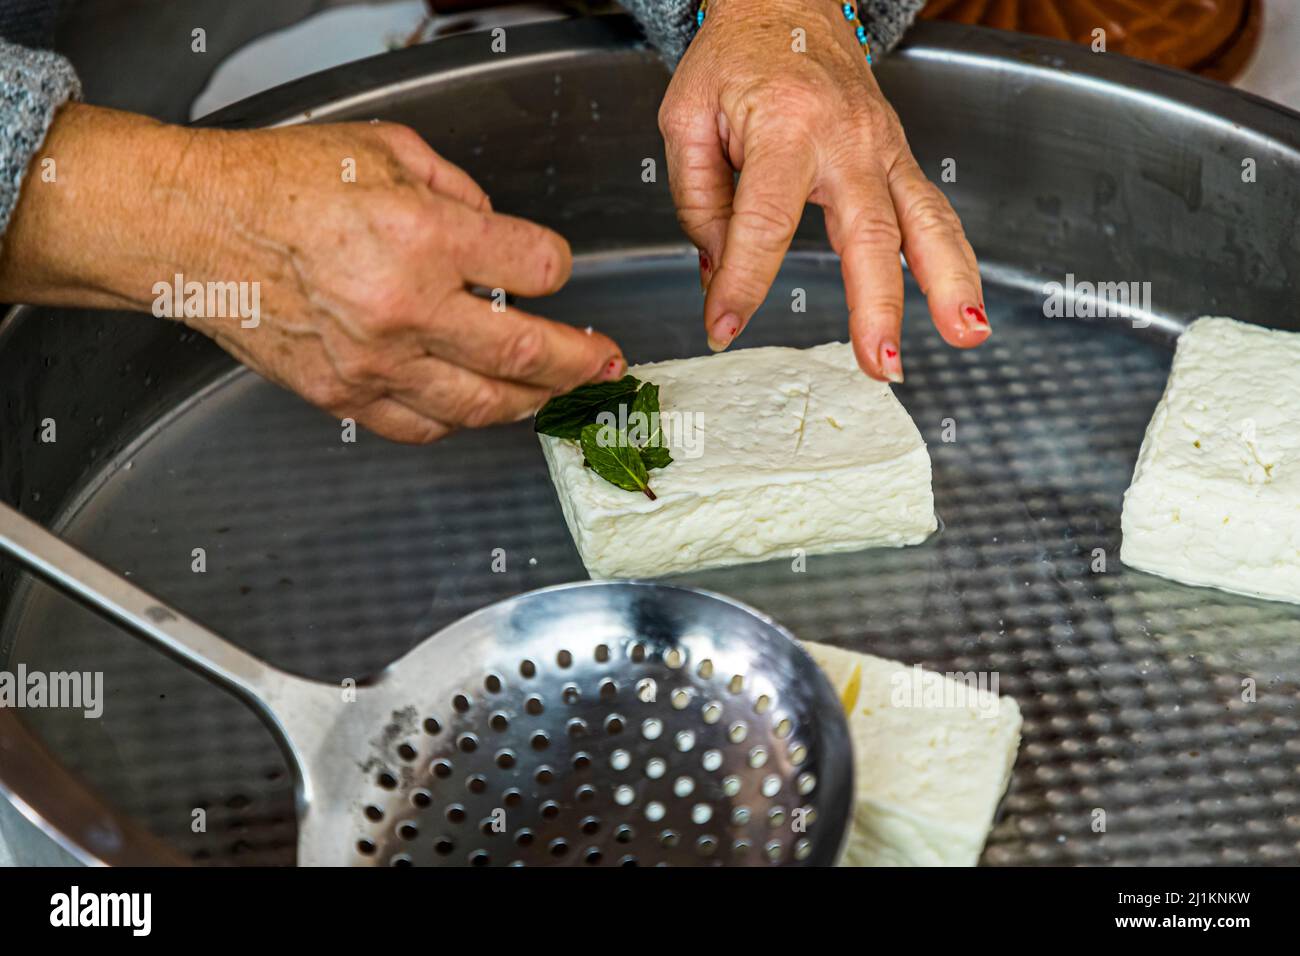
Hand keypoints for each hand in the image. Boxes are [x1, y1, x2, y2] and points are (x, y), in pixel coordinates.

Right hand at [0, 104, 624, 442]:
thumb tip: (499, 233)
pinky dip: (459, 421)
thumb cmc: (278, 184)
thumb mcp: (386, 148)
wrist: (192, 229)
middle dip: (581, 362)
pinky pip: (421, 427)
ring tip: (555, 394)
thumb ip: (459, 192)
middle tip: (606, 366)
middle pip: (526, 354)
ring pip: (482, 405)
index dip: (559, 268)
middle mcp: (407, 307)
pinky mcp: (344, 395)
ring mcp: (375, 362)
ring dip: (532, 402)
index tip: (556, 270)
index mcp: (425, 235)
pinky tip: (476, 406)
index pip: (537, 267)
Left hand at [657, 0, 987, 381]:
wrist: (788, 3)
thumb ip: (700, 202)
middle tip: (880, 364)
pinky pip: (934, 212)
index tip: (722, 328)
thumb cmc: (735, 59)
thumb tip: (719, 276)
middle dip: (877, 304)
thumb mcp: (688, 120)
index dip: (744, 282)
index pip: (764, 221)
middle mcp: (846, 138)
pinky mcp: (899, 157)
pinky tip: (964, 305)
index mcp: (785, 124)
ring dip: (949, 283)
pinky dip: (954, 261)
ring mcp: (883, 147)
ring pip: (926, 220)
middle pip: (870, 230)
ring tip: (965, 335)